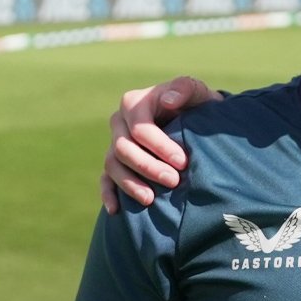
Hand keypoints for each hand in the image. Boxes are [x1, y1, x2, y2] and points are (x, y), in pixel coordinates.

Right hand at [101, 77, 221, 212]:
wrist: (191, 116)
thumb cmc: (194, 103)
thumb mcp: (195, 91)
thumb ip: (184, 89)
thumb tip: (167, 100)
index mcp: (134, 103)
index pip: (140, 129)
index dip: (160, 147)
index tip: (183, 162)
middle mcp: (119, 122)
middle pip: (124, 149)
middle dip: (149, 167)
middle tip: (174, 181)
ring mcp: (114, 143)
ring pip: (112, 166)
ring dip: (130, 184)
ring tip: (151, 200)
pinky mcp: (115, 161)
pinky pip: (104, 178)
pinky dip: (107, 194)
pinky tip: (116, 210)